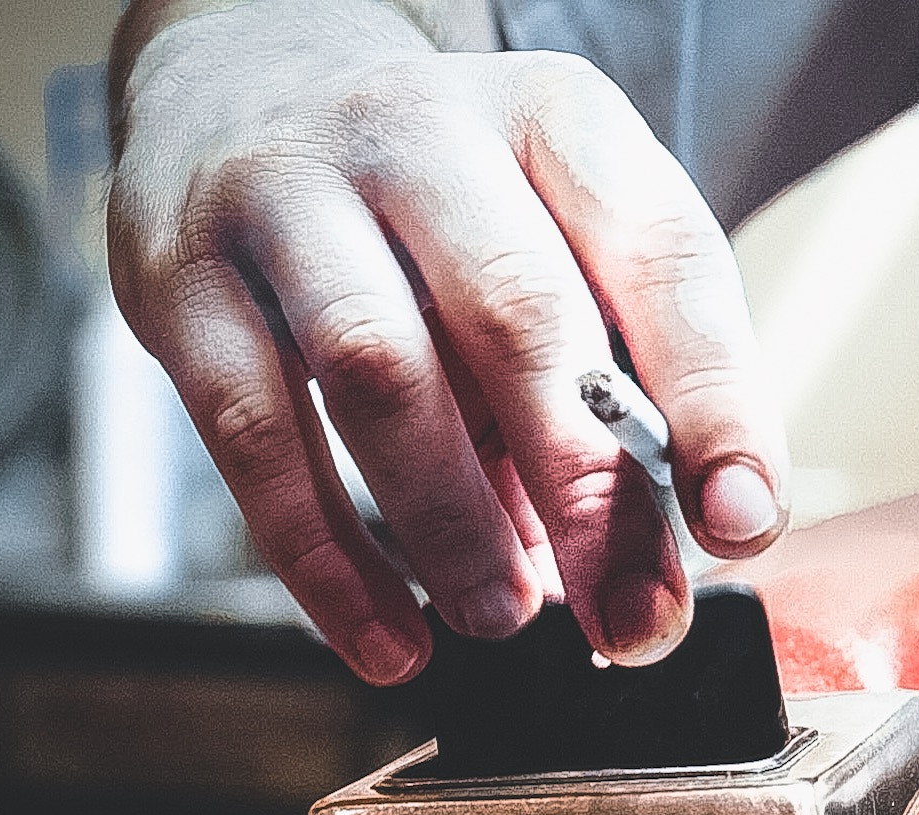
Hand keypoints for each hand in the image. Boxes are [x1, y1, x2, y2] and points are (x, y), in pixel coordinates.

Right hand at [108, 0, 787, 681]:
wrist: (249, 73)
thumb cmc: (455, 201)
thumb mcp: (570, 240)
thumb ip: (630, 384)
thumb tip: (659, 560)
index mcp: (559, 123)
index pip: (662, 260)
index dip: (715, 402)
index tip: (739, 524)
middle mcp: (423, 137)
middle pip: (519, 315)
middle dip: (584, 490)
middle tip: (626, 618)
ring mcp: (287, 195)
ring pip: (378, 368)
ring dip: (453, 522)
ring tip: (504, 614)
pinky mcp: (179, 275)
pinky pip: (253, 435)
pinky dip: (326, 558)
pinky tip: (388, 636)